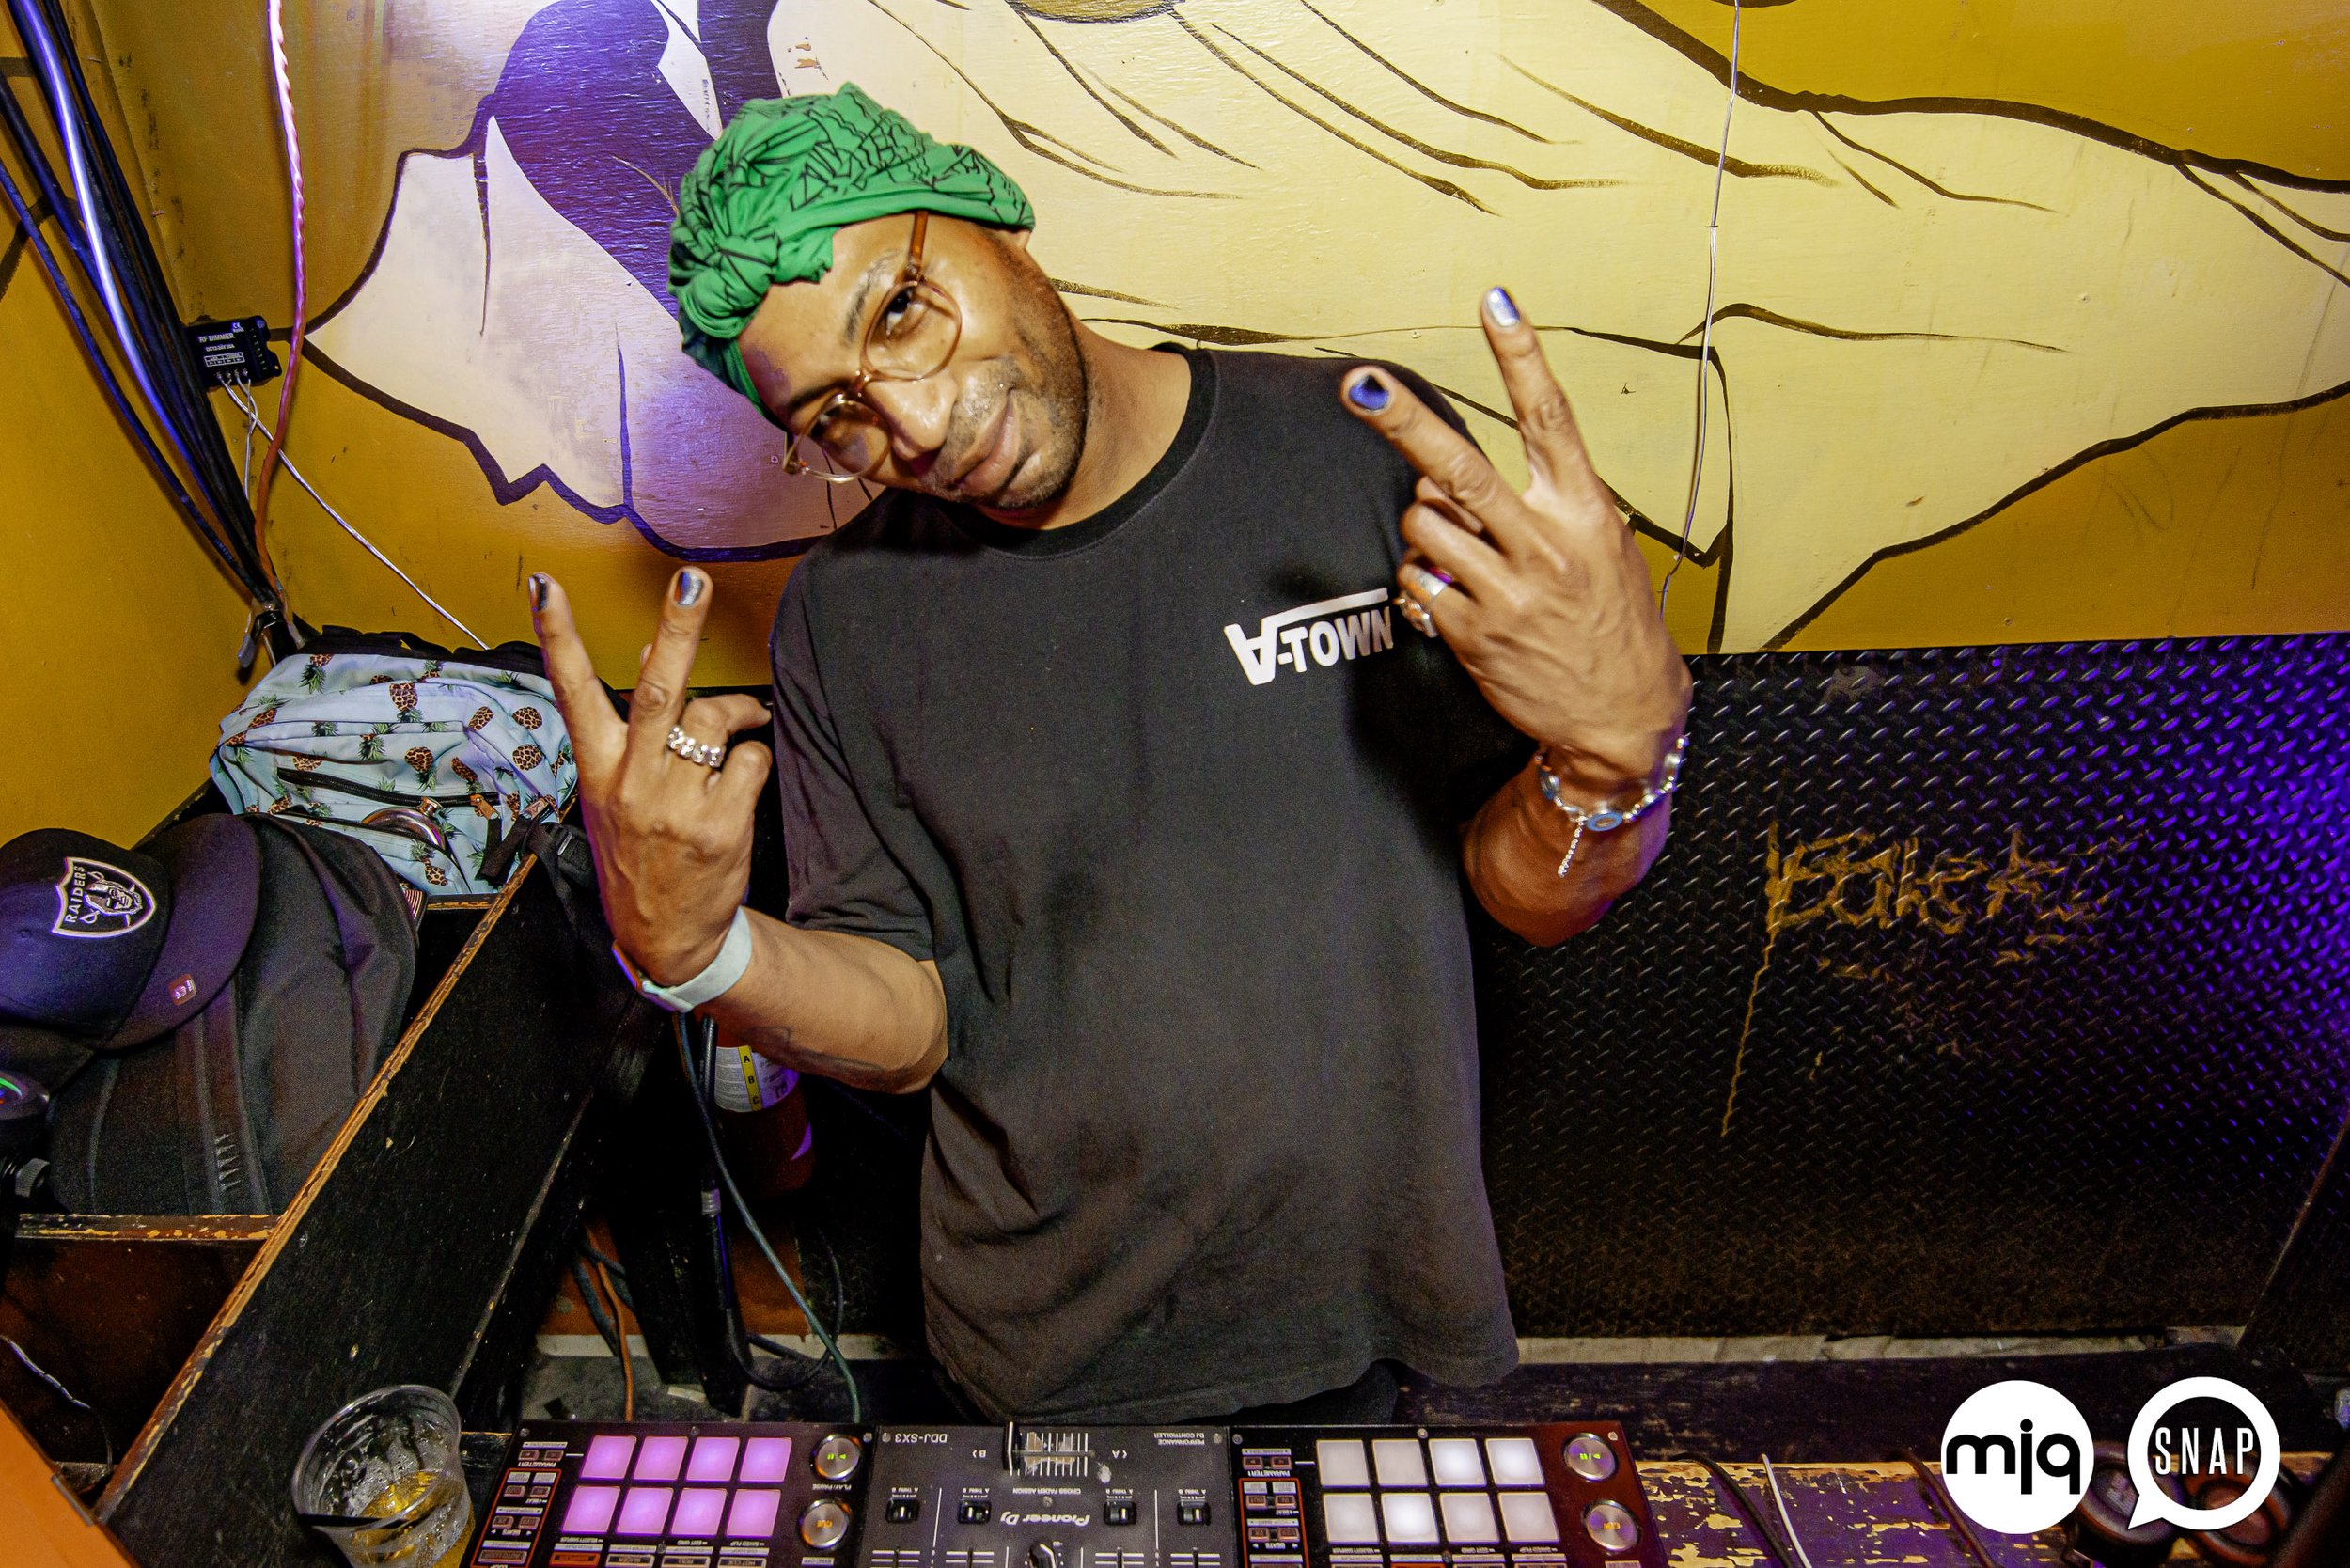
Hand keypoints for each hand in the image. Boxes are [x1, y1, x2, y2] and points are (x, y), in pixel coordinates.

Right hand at [530, 568, 773, 982]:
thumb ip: (629, 734)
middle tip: (692, 580)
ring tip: (747, 715)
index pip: (572, 691)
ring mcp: (676, 805)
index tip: (544, 585)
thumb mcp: (612, 798)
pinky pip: (750, 761)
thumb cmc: (639, 854)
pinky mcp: (720, 825)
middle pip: (659, 689)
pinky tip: (744, 775)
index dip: (556, 635)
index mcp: (597, 770)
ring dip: (739, 707)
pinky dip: (753, 758)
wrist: (667, 938)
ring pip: (715, 717)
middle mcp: (632, 781)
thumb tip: (650, 655)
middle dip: (676, 628)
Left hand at [1342, 288, 1690, 794]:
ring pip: (1423, 525)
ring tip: (1462, 552)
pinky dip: (1422, 580)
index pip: (1550, 418)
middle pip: (1460, 468)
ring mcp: (1507, 592)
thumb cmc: (1610, 622)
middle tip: (1359, 386)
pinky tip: (1455, 596)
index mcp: (1584, 511)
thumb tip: (1447, 479)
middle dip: (1402, 423)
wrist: (1624, 717)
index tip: (1495, 301)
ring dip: (1425, 529)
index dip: (1520, 356)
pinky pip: (1416, 581)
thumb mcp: (1601, 548)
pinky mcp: (1474, 634)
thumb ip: (1535, 504)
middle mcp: (1545, 545)